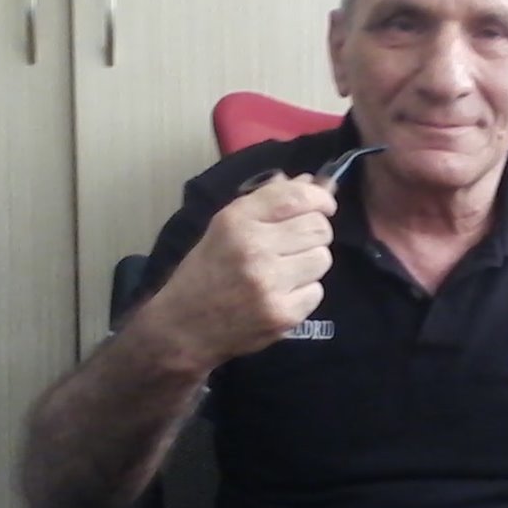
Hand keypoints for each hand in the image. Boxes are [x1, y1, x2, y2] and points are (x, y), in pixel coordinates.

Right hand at [150, 172, 336, 363]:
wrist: (183, 326)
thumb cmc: (207, 270)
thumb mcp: (226, 226)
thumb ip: (269, 200)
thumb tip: (314, 181)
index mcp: (237, 221)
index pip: (297, 197)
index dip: (320, 198)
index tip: (324, 205)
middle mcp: (254, 248)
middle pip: (318, 228)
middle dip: (315, 232)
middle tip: (296, 244)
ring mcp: (269, 284)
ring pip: (322, 258)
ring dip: (310, 262)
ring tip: (286, 270)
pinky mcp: (282, 314)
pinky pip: (317, 291)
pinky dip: (305, 292)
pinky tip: (281, 294)